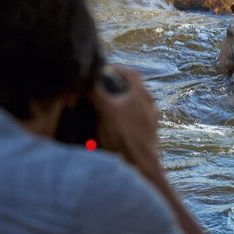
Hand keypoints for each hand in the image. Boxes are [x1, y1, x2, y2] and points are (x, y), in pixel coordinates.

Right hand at [88, 65, 162, 181]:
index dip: (115, 68)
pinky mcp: (146, 133)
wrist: (140, 164)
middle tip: (99, 88)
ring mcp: (149, 119)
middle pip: (130, 88)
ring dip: (116, 103)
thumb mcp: (106, 110)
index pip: (130, 73)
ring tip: (101, 107)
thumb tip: (85, 80)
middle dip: (114, 87)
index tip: (102, 70)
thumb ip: (96, 92)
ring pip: (131, 104)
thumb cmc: (125, 135)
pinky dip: (120, 118)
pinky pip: (132, 119)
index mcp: (141, 95)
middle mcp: (149, 104)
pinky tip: (108, 125)